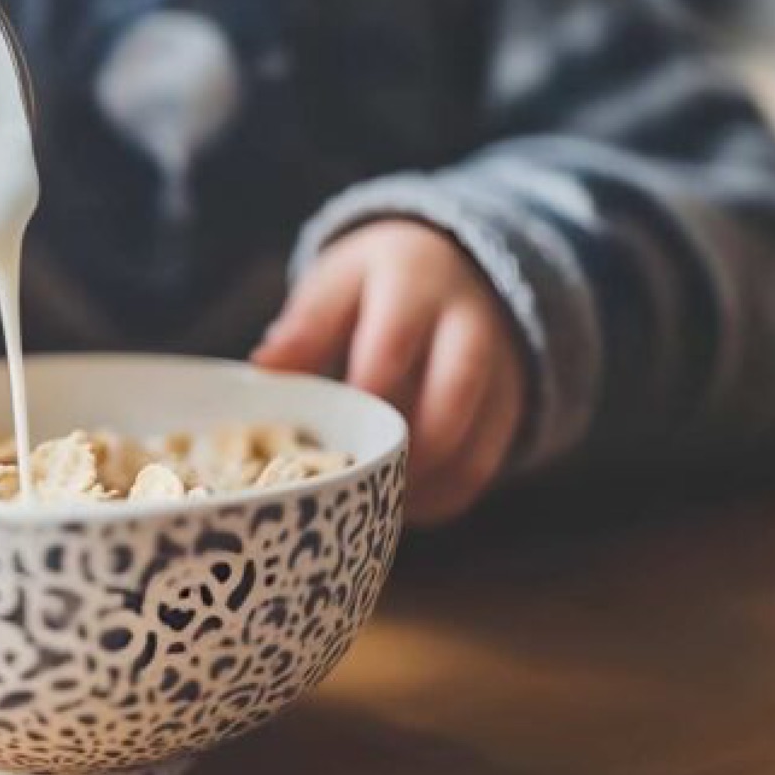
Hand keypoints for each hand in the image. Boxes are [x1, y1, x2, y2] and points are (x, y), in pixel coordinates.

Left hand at [253, 221, 524, 526]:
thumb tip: (264, 370)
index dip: (357, 400)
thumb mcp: (338, 285)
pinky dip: (440, 496)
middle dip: (397, 449)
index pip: (390, 347)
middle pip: (450, 398)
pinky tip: (399, 506)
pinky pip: (482, 467)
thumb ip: (306, 326)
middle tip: (351, 481)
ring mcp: (500, 370)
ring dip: (421, 484)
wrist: (455, 267)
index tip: (321, 439)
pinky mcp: (510, 408)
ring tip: (372, 502)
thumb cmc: (377, 286)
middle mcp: (469, 324)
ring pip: (472, 445)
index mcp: (414, 284)